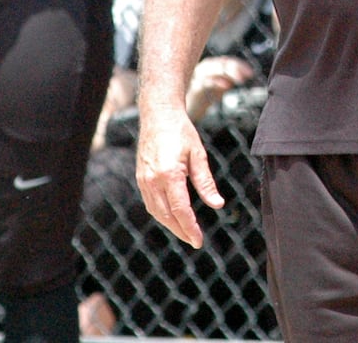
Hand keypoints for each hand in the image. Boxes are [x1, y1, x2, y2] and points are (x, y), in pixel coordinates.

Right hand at [136, 101, 221, 248]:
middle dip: (181, 231)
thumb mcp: (198, 155)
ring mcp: (143, 180)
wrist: (158, 116)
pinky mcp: (141, 178)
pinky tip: (172, 217)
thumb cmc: (181, 132)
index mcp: (169, 174)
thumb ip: (206, 182)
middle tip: (195, 241)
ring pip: (156, 212)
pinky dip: (161, 214)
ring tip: (186, 232)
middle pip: (167, 216)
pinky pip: (151, 203)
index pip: (180, 210)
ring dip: (170, 225)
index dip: (190, 227)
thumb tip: (217, 204)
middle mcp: (153, 180)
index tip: (199, 241)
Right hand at [185, 56, 254, 120]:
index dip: (239, 64)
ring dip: (229, 72)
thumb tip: (241, 76)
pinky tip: (227, 86)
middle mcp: (201, 69)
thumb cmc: (200, 99)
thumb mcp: (217, 88)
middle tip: (249, 74)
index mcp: (208, 67)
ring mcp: (195, 77)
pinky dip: (217, 82)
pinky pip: (205, 82)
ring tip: (241, 80)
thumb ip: (226, 81)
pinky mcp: (192, 89)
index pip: (225, 61)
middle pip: (221, 63)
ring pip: (213, 68)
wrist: (182, 114)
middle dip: (236, 67)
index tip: (251, 73)